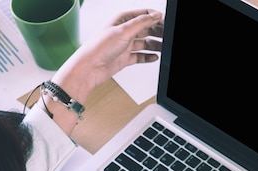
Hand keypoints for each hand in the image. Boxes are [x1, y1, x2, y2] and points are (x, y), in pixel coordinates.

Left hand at [41, 9, 163, 133]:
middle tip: (168, 35)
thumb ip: (142, 23)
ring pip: (145, 43)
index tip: (166, 22)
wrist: (89, 68)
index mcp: (122, 19)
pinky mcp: (125, 58)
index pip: (143, 14)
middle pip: (146, 29)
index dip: (155, 17)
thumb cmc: (99, 48)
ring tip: (165, 47)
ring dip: (155, 45)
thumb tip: (156, 15)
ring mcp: (124, 45)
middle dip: (157, 31)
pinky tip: (155, 57)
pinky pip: (140, 56)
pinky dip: (148, 57)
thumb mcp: (123, 31)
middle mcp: (123, 31)